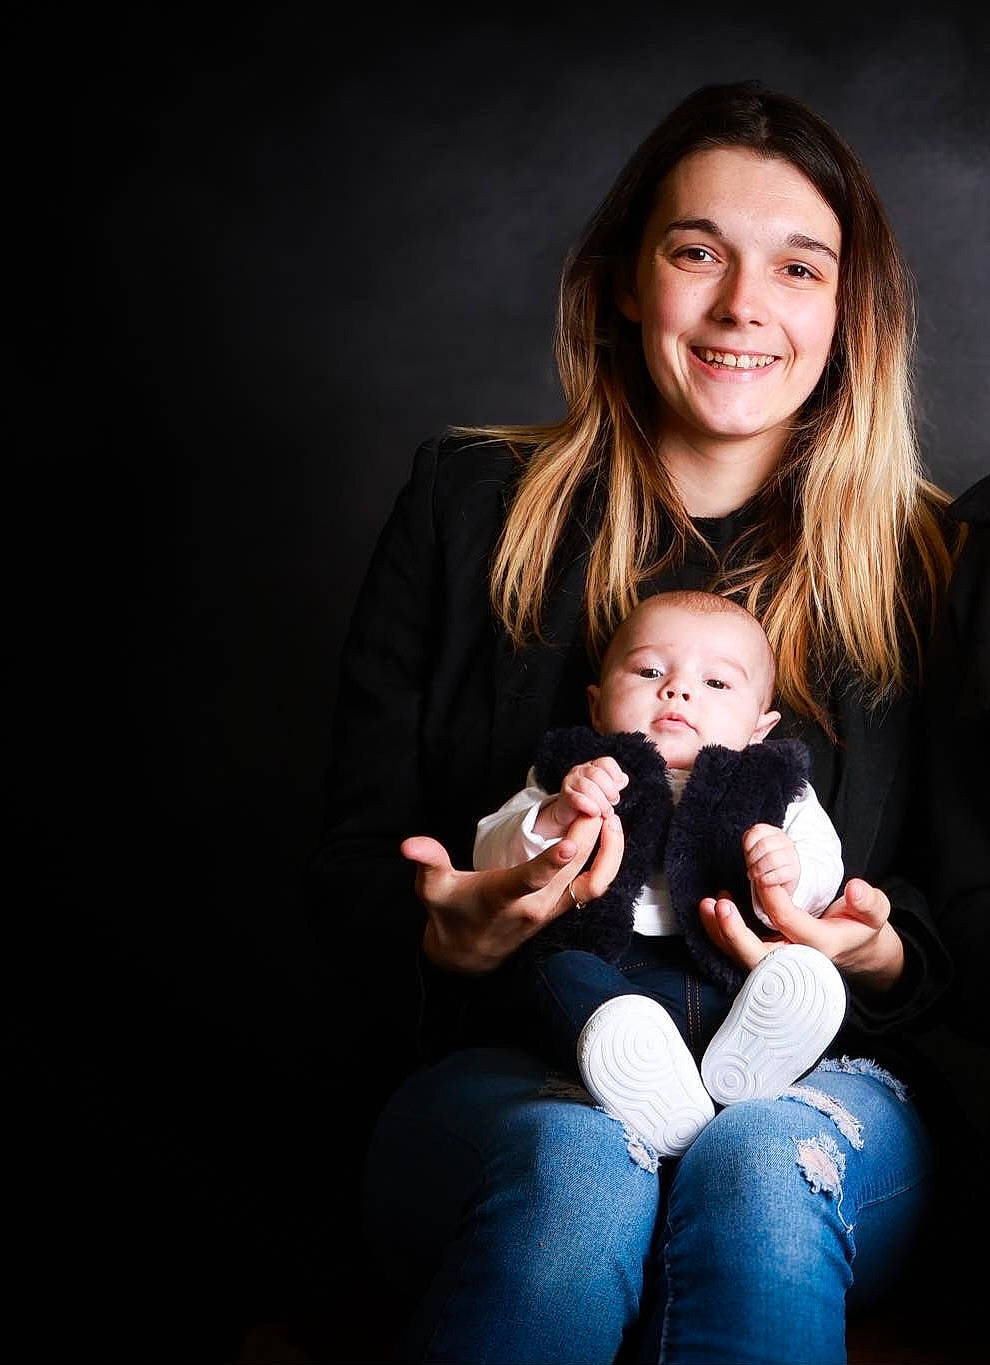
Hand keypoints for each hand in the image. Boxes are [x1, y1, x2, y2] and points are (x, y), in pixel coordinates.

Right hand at [403, 812, 624, 973]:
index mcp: (501, 898)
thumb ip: (427, 862)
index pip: (529, 879)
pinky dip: (607, 861)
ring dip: (606, 848)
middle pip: (572, 870)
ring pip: (591, 880)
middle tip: (597, 797)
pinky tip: (609, 834)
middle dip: (589, 833)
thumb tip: (410, 844)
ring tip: (610, 814)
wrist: (468, 954)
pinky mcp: (561, 909)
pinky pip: (594, 886)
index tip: (569, 842)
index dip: (550, 862)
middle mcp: (533, 907)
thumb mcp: (431, 888)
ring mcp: (551, 910)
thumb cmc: (449, 914)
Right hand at [535, 758, 628, 837]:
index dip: (616, 776)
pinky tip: (595, 813)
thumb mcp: (604, 791)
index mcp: (592, 766)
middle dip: (610, 791)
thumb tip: (624, 779)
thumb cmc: (589, 802)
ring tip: (606, 812)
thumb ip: (614, 784)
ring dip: (601, 802)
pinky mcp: (565, 796)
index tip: (618, 789)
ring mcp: (571, 781)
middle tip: (612, 803)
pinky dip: (590, 807)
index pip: (606, 763)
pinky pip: (578, 799)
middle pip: (598, 774)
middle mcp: (580, 770)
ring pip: (588, 787)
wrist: (569, 816)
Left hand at [698, 878, 904, 990]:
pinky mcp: (766, 959)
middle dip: (736, 933)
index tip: (764, 873)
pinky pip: (739, 951)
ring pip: (742, 956)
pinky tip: (712, 908)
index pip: (789, 922)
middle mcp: (795, 960)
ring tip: (708, 904)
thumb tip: (855, 889)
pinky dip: (722, 932)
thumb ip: (869, 902)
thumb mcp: (874, 913)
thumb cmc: (860, 928)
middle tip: (721, 905)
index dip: (773, 896)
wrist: (854, 951)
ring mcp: (778, 963)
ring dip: (720, 932)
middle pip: (758, 957)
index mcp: (819, 946)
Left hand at [743, 823, 799, 896]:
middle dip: (753, 860)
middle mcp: (784, 840)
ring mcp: (792, 855)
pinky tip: (765, 881)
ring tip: (756, 876)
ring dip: (759, 870)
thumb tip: (749, 859)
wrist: (779, 881)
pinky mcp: (795, 870)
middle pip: (764, 845)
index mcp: (772, 832)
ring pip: (772, 859)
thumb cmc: (764, 864)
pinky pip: (779, 874)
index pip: (757, 831)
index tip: (748, 856)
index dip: (748, 846)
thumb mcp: (754, 851)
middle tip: (751, 869)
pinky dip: (767, 879)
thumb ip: (749, 848)